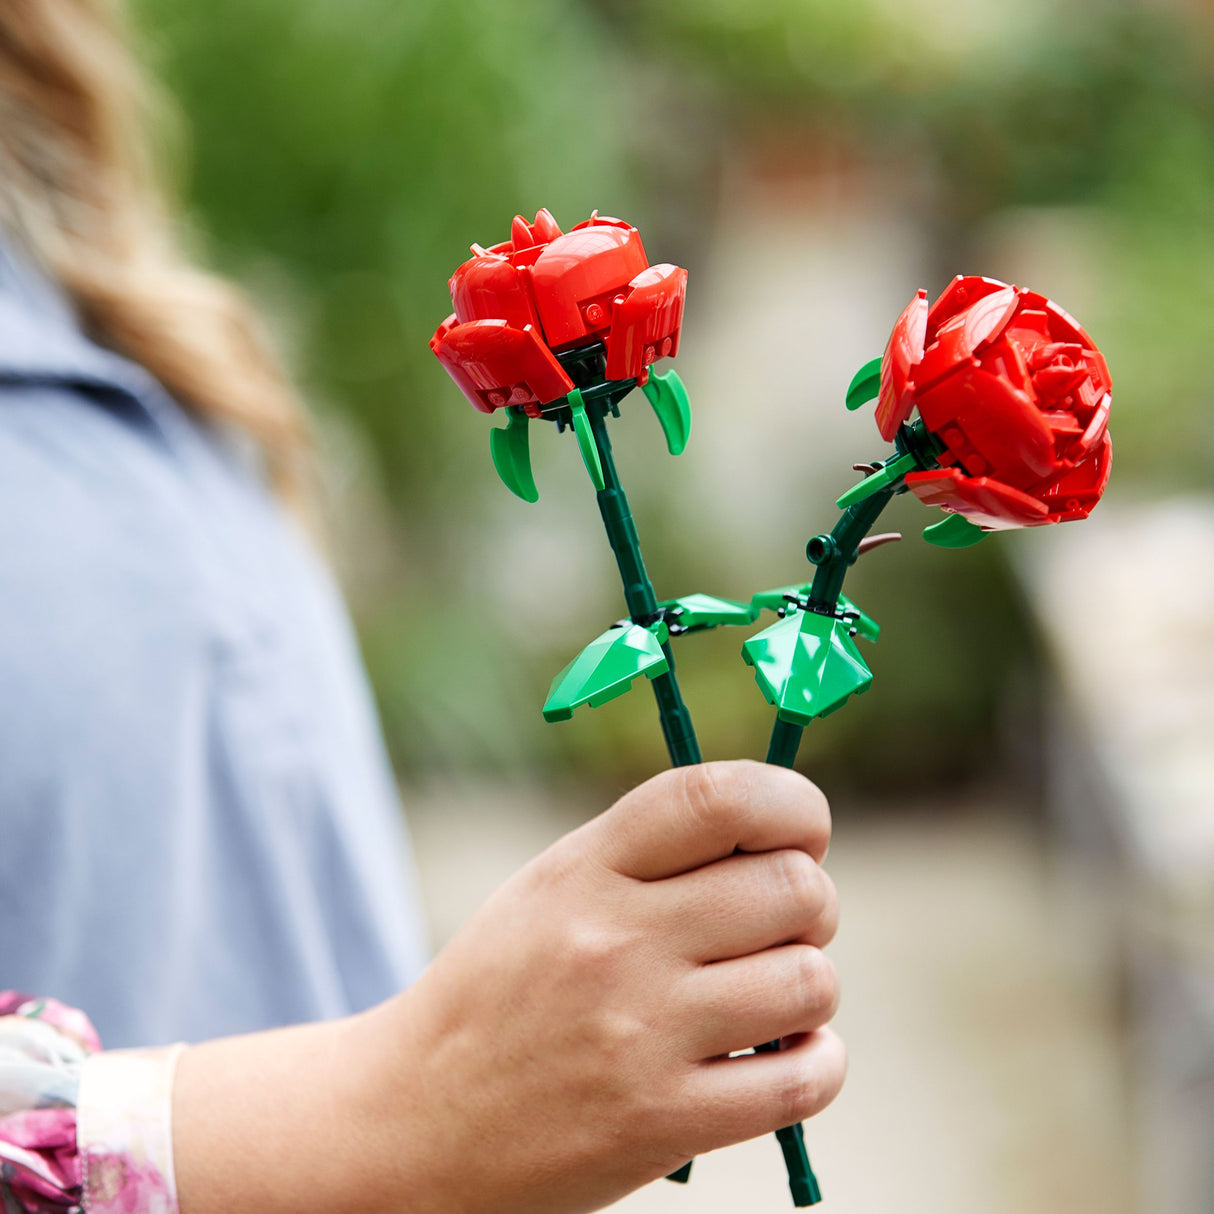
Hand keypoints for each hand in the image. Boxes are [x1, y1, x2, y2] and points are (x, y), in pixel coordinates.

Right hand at [174, 761, 843, 1213]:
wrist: (415, 1118)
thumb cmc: (502, 989)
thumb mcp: (551, 889)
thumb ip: (652, 852)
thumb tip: (781, 837)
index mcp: (586, 869)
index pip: (718, 798)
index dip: (791, 802)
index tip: (806, 827)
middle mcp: (615, 940)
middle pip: (793, 889)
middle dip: (810, 903)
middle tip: (779, 927)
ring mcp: (640, 1033)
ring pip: (810, 981)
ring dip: (809, 988)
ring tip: (770, 998)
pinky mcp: (662, 1121)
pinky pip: (803, 1078)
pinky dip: (817, 1062)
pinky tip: (786, 1054)